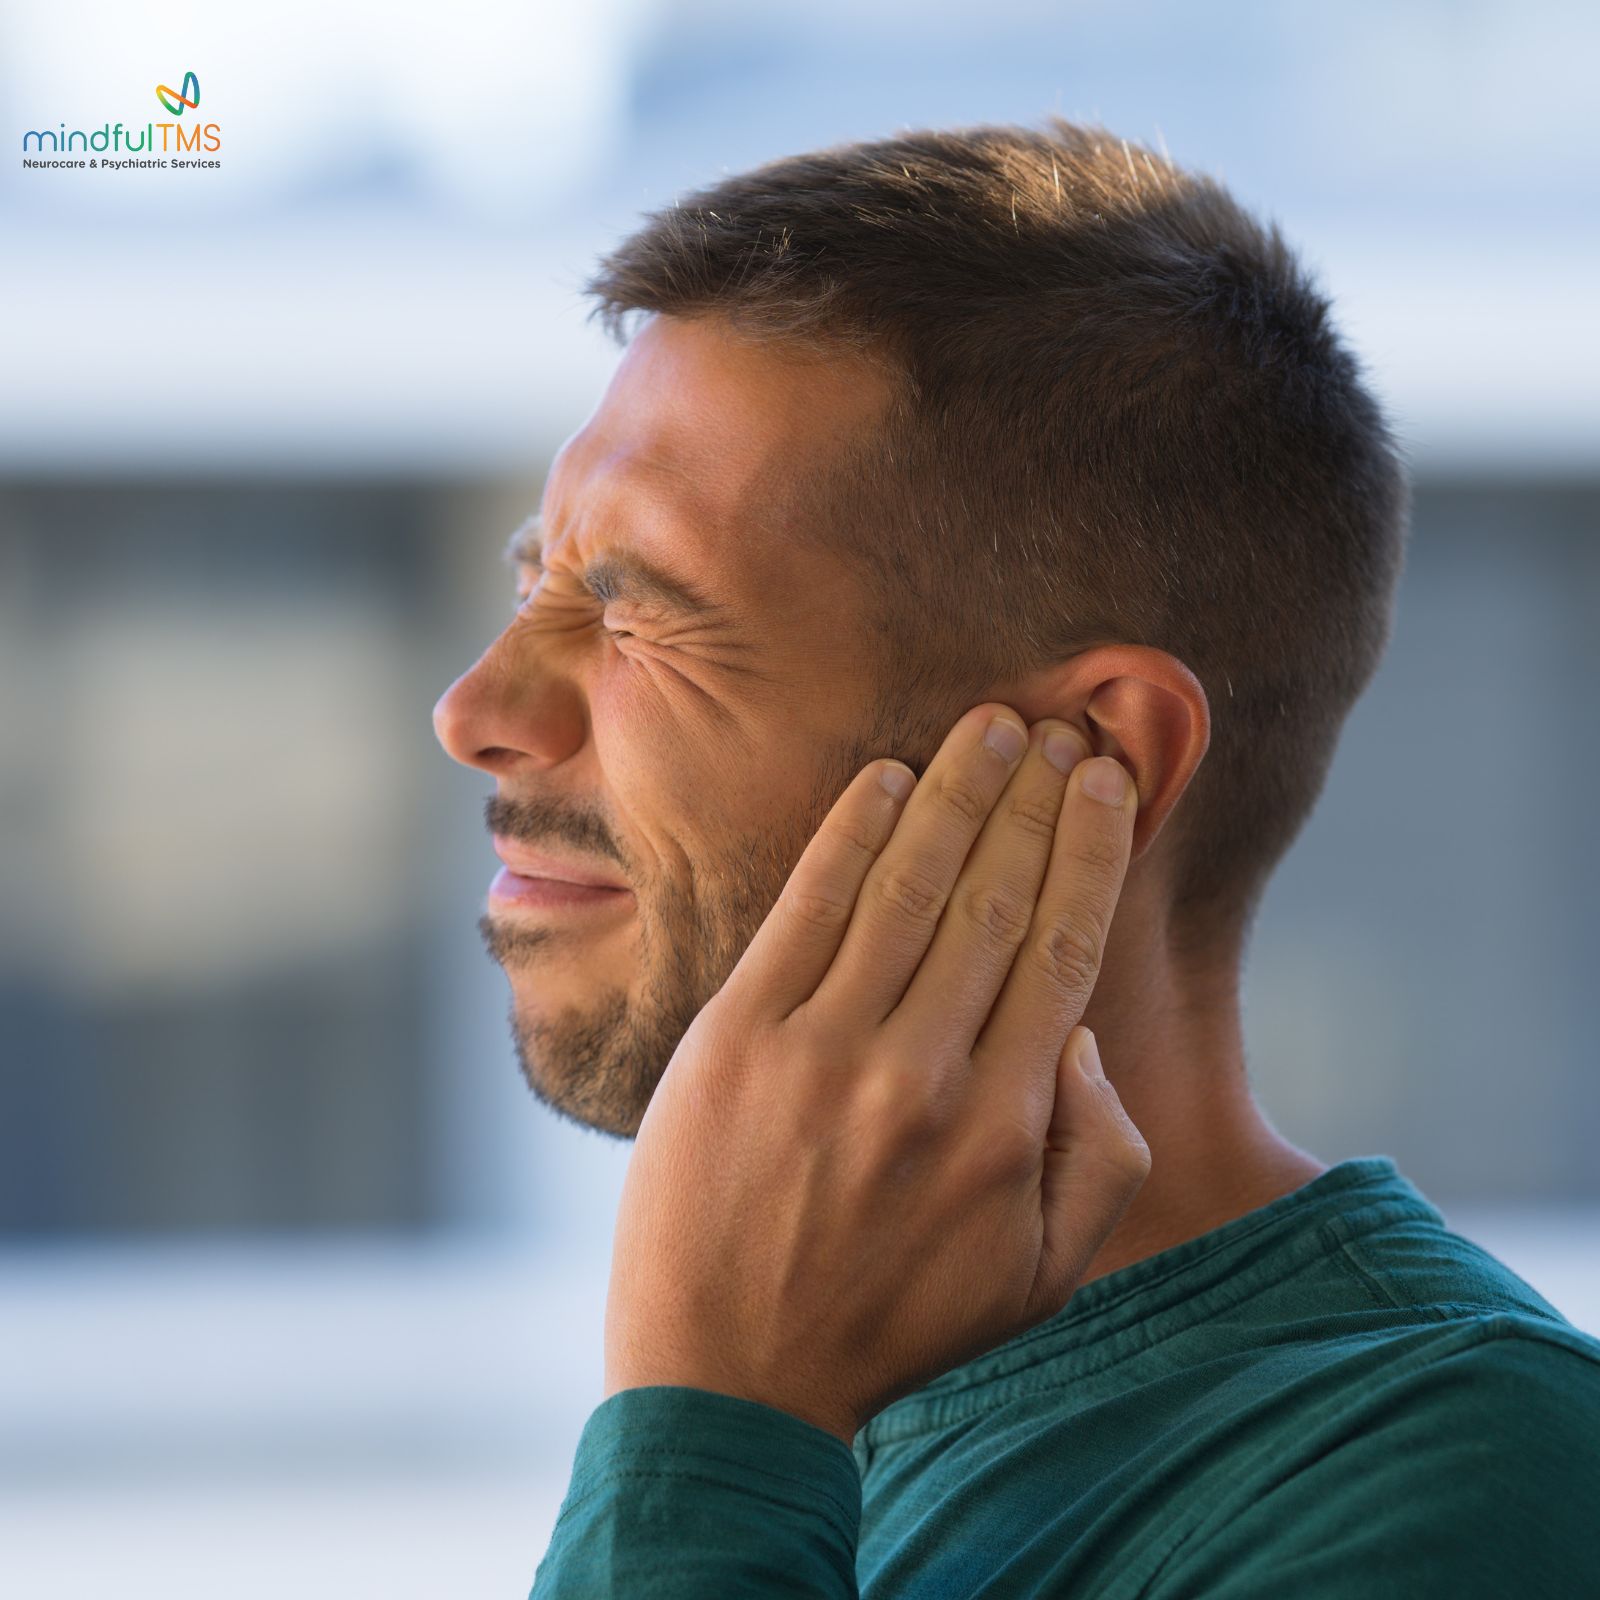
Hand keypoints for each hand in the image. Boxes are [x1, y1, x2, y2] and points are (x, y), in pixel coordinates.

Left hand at [602, 704, 1149, 1444]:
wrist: (728, 1383)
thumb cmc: (897, 1329)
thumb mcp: (1039, 1280)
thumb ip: (1097, 1160)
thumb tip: (1081, 1038)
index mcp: (1006, 1128)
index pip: (1065, 951)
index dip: (1092, 853)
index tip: (1111, 784)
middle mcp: (922, 1075)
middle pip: (996, 900)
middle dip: (1035, 802)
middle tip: (1061, 731)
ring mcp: (822, 1051)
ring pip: (908, 887)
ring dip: (958, 794)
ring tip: (993, 728)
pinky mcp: (736, 1038)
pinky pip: (806, 908)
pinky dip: (851, 833)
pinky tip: (887, 779)